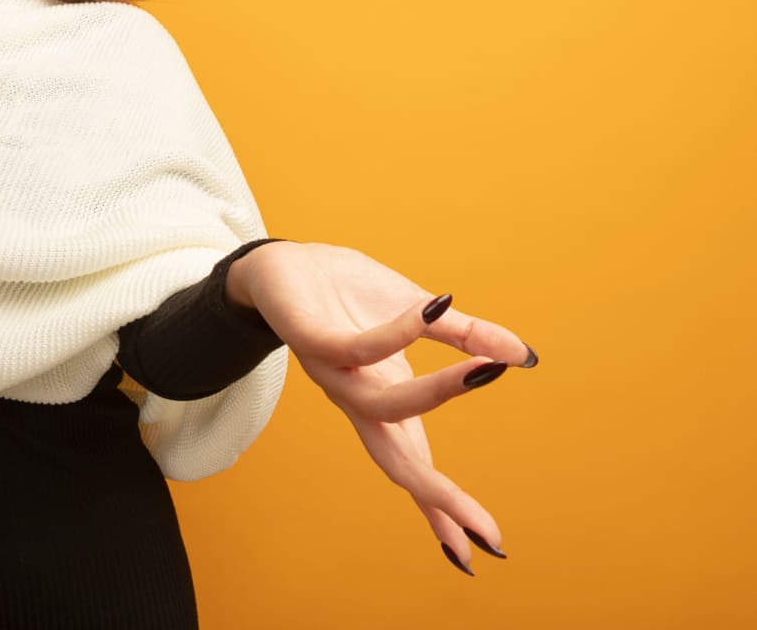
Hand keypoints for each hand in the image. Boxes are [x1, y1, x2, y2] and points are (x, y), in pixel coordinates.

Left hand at [229, 241, 535, 574]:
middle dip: (438, 497)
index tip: (486, 550)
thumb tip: (523, 357)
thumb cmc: (351, 293)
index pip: (417, 463)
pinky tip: (433, 310)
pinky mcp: (310, 340)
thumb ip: (468, 337)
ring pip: (380, 406)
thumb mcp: (423, 313)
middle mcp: (356, 397)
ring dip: (436, 391)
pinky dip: (397, 332)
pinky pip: (355, 348)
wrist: (285, 259)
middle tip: (483, 531)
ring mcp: (330, 373)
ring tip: (484, 370)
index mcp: (384, 400)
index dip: (445, 508)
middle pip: (396, 462)